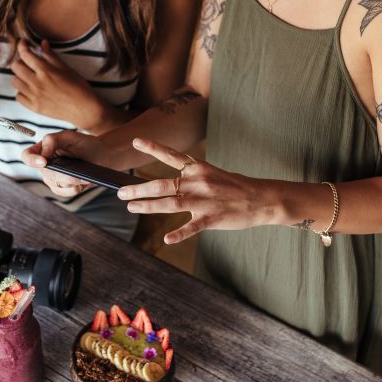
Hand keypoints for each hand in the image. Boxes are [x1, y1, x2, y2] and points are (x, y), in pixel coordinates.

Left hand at [12, 40, 109, 130]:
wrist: (84, 109)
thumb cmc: (79, 87)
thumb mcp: (66, 68)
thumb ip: (51, 56)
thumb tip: (42, 43)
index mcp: (45, 70)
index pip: (25, 54)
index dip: (21, 45)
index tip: (23, 43)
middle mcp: (37, 83)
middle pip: (15, 67)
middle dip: (20, 61)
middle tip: (27, 62)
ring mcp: (34, 96)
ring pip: (15, 81)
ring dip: (20, 76)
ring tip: (29, 77)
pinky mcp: (34, 107)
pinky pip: (19, 96)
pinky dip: (22, 92)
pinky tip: (30, 90)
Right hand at [21, 130, 115, 197]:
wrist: (102, 156)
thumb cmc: (85, 144)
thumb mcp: (70, 136)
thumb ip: (53, 140)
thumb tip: (43, 153)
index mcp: (43, 150)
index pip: (27, 156)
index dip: (32, 160)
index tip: (44, 162)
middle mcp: (45, 165)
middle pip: (46, 174)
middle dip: (62, 174)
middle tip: (77, 172)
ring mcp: (53, 178)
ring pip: (56, 185)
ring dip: (71, 182)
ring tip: (84, 176)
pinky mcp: (63, 188)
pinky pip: (64, 193)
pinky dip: (74, 189)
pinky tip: (84, 183)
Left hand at [116, 138, 270, 244]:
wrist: (261, 199)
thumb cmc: (234, 186)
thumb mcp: (212, 173)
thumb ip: (191, 177)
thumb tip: (170, 182)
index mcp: (198, 169)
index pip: (172, 156)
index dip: (153, 148)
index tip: (136, 142)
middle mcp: (198, 182)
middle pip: (162, 184)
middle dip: (138, 189)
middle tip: (120, 193)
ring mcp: (204, 201)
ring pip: (170, 203)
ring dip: (148, 206)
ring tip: (131, 207)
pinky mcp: (212, 218)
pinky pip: (192, 227)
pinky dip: (179, 234)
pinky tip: (167, 239)